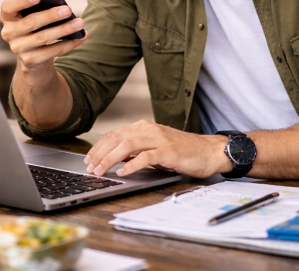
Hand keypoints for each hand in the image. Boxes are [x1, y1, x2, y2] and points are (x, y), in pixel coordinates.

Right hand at [0, 0, 85, 70]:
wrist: (33, 57)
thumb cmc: (35, 27)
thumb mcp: (32, 15)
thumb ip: (38, 7)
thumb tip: (58, 3)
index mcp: (7, 17)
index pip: (8, 7)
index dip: (21, 1)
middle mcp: (8, 33)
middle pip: (30, 23)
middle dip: (50, 16)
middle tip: (68, 10)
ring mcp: (18, 48)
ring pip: (43, 38)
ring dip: (64, 29)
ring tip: (79, 23)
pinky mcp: (30, 61)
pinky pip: (52, 51)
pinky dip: (69, 43)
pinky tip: (81, 36)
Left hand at [83, 120, 231, 178]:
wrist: (209, 151)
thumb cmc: (182, 151)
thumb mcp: (156, 146)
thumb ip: (137, 149)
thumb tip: (115, 158)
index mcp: (144, 127)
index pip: (115, 134)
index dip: (99, 146)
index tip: (89, 158)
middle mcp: (150, 129)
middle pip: (117, 138)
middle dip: (100, 153)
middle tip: (90, 167)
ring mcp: (159, 139)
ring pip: (127, 145)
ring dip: (110, 159)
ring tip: (101, 170)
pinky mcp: (168, 151)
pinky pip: (145, 157)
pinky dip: (131, 164)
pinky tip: (122, 172)